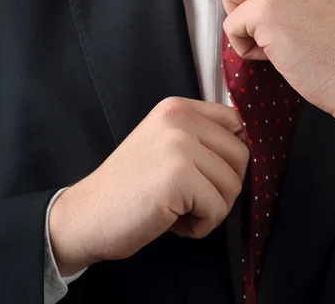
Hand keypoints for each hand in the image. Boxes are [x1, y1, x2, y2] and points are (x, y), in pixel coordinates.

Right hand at [48, 97, 248, 275]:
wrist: (86, 215)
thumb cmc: (129, 188)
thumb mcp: (164, 146)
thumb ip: (200, 138)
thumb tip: (248, 149)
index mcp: (177, 107)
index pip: (236, 124)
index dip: (230, 157)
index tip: (208, 175)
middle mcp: (179, 118)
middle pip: (241, 156)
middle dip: (222, 187)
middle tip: (189, 198)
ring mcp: (179, 145)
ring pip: (233, 185)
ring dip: (211, 208)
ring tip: (177, 209)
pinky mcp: (179, 177)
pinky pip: (218, 209)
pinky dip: (201, 226)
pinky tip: (173, 221)